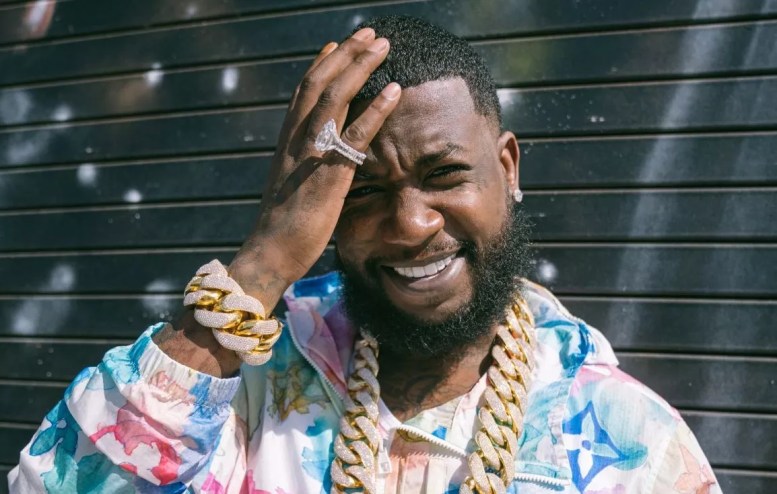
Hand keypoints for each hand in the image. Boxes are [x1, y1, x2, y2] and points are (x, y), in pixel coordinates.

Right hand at [229, 28, 401, 309]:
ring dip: (359, 66)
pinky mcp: (329, 175)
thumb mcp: (292, 188)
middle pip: (319, 84)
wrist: (269, 254)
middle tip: (367, 33)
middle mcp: (296, 140)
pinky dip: (375, 109)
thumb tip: (321, 160)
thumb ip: (305, 167)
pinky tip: (393, 89)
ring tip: (381, 44)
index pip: (303, 93)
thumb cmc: (284, 229)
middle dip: (345, 54)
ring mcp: (311, 154)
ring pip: (334, 97)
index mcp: (288, 143)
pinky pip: (355, 135)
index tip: (336, 46)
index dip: (321, 67)